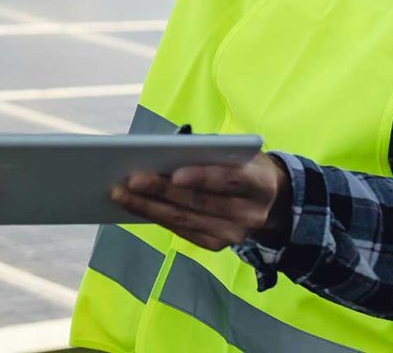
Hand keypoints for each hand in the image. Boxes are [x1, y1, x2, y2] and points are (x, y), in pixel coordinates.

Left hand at [110, 153, 290, 250]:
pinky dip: (157, 218)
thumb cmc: (243, 165)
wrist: (271, 200)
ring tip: (121, 194)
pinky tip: (136, 206)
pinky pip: (183, 232)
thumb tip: (161, 149)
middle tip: (130, 180)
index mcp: (259, 182)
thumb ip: (208, 150)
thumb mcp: (237, 151)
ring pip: (185, 220)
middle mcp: (250, 213)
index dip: (202, 178)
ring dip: (149, 207)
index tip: (175, 174)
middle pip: (199, 202)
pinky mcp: (219, 244)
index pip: (229, 180)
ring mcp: (235, 234)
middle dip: (161, 191)